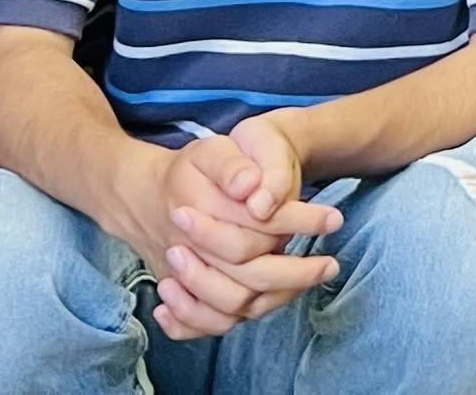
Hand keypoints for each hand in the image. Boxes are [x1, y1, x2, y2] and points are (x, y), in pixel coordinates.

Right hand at [133, 123, 336, 337]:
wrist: (140, 197)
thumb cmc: (187, 172)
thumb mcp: (210, 152)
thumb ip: (231, 165)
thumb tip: (250, 185)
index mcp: (202, 215)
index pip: (256, 229)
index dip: (299, 224)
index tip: (334, 219)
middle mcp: (192, 254)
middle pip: (248, 278)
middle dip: (296, 274)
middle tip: (331, 264)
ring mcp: (185, 279)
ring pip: (232, 306)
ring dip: (275, 298)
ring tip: (310, 280)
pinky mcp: (181, 294)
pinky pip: (204, 323)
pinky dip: (239, 320)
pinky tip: (271, 303)